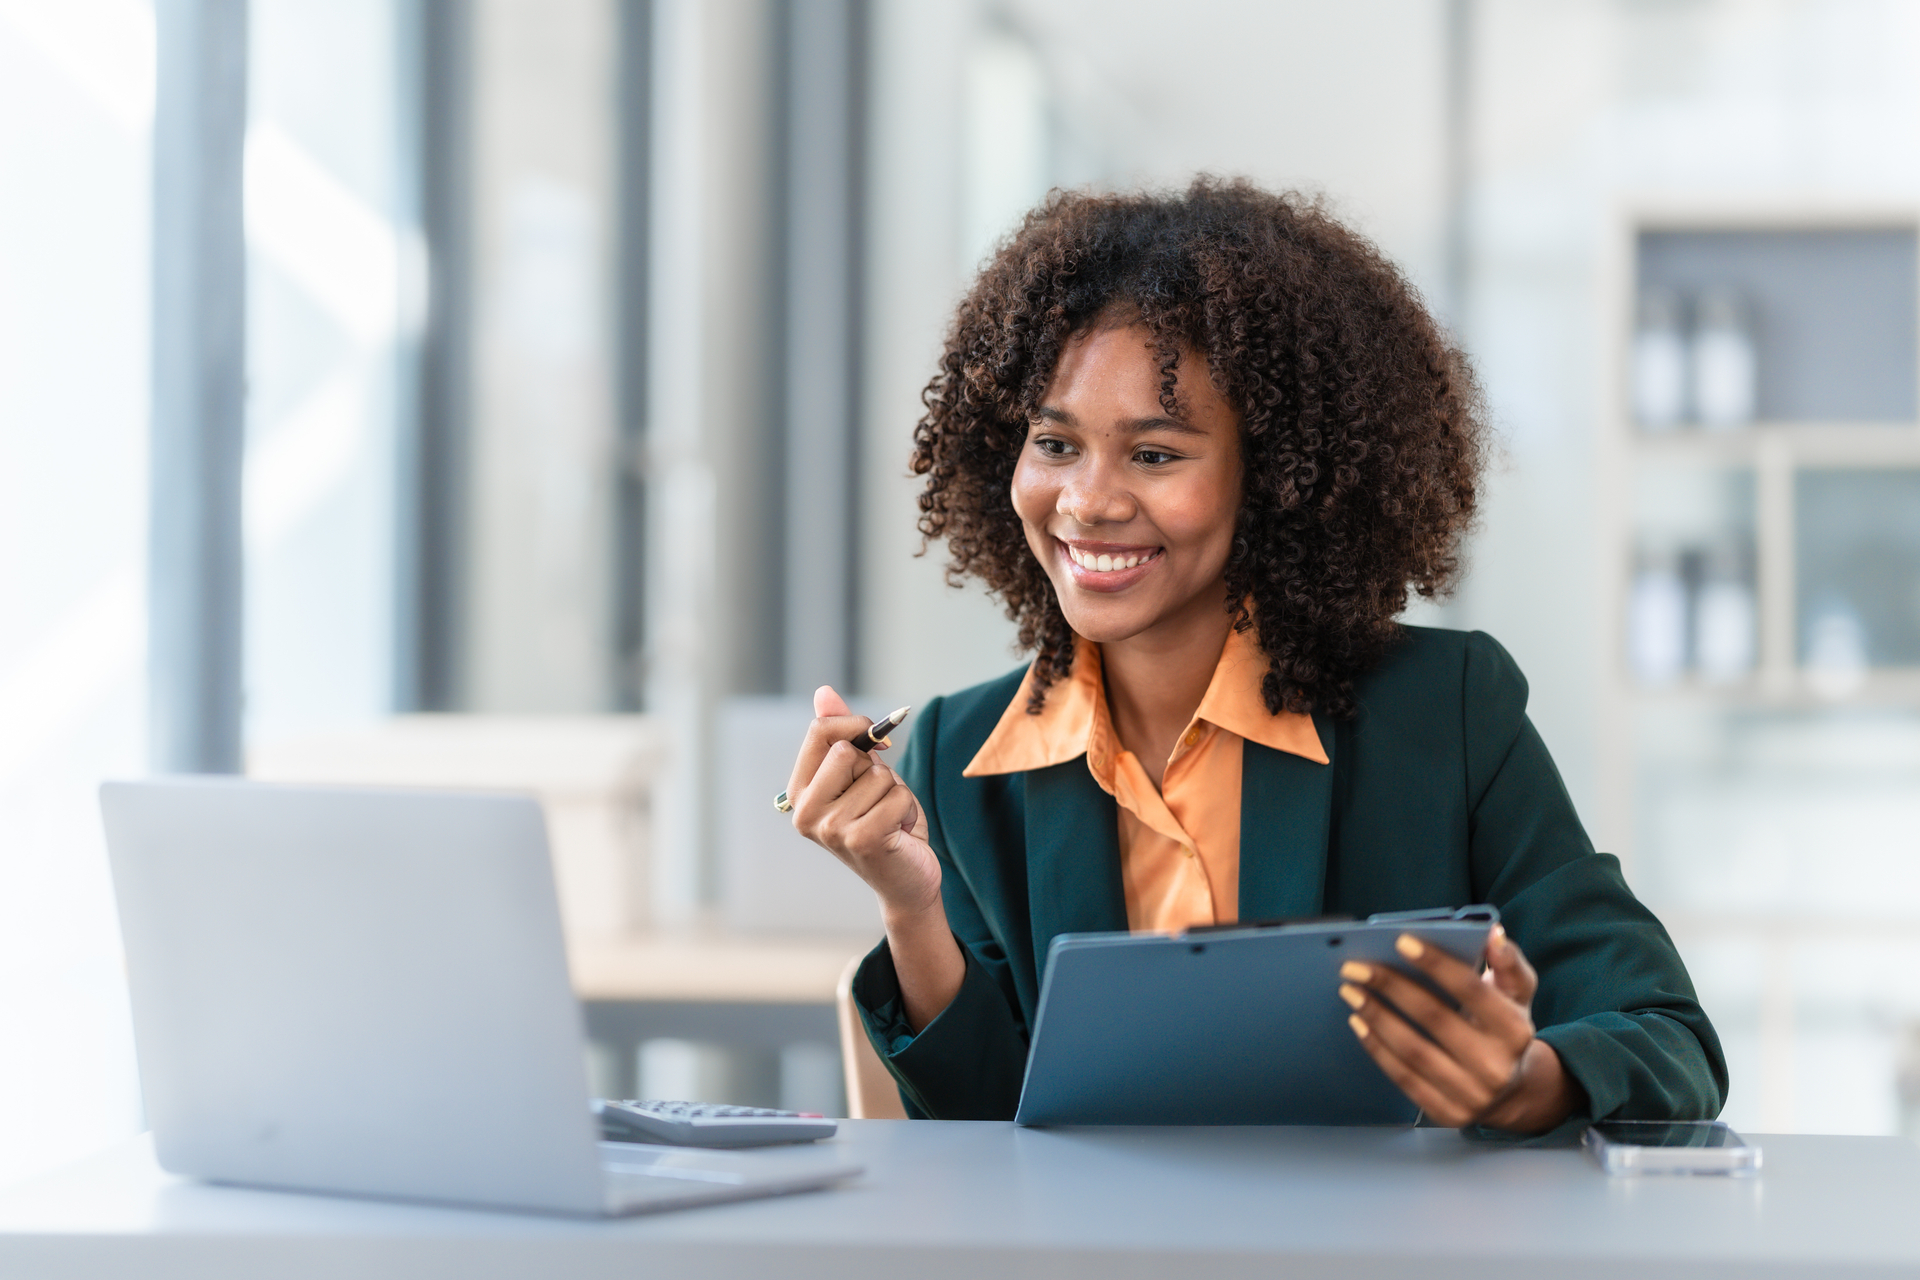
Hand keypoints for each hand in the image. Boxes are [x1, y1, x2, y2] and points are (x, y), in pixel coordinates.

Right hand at [787, 687, 961, 1029]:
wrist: (907, 879)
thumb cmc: (884, 821)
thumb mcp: (863, 773)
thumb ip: (843, 734)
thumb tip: (823, 691)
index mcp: (800, 791)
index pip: (820, 731)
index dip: (857, 725)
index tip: (879, 745)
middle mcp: (805, 811)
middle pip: (848, 749)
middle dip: (877, 768)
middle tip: (879, 798)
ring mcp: (829, 828)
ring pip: (879, 776)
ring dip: (896, 794)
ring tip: (889, 820)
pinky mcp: (860, 840)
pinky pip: (898, 796)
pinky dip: (908, 810)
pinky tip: (898, 833)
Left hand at [1338, 924, 1583, 1131]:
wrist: (1512, 1091)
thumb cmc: (1504, 1029)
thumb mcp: (1517, 995)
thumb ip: (1508, 962)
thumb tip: (1493, 933)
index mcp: (1514, 1030)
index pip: (1470, 989)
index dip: (1435, 963)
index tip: (1400, 941)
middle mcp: (1495, 1066)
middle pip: (1433, 1018)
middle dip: (1390, 987)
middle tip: (1355, 966)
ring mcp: (1471, 1095)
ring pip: (1413, 1050)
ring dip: (1376, 1016)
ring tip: (1351, 991)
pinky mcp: (1447, 1113)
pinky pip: (1403, 1077)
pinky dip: (1377, 1047)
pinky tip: (1359, 1022)